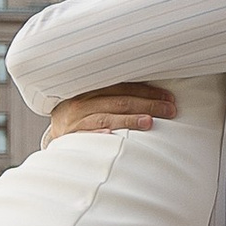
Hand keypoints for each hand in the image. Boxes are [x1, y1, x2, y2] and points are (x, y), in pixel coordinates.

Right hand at [45, 82, 178, 143]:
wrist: (55, 133)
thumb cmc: (81, 115)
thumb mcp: (94, 99)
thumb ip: (116, 94)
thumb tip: (155, 94)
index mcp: (90, 88)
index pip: (122, 87)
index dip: (147, 91)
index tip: (168, 98)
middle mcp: (81, 102)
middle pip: (119, 101)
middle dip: (147, 105)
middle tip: (170, 110)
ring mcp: (75, 121)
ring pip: (106, 117)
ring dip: (129, 120)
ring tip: (149, 122)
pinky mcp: (70, 138)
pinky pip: (84, 135)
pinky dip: (97, 135)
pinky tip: (110, 136)